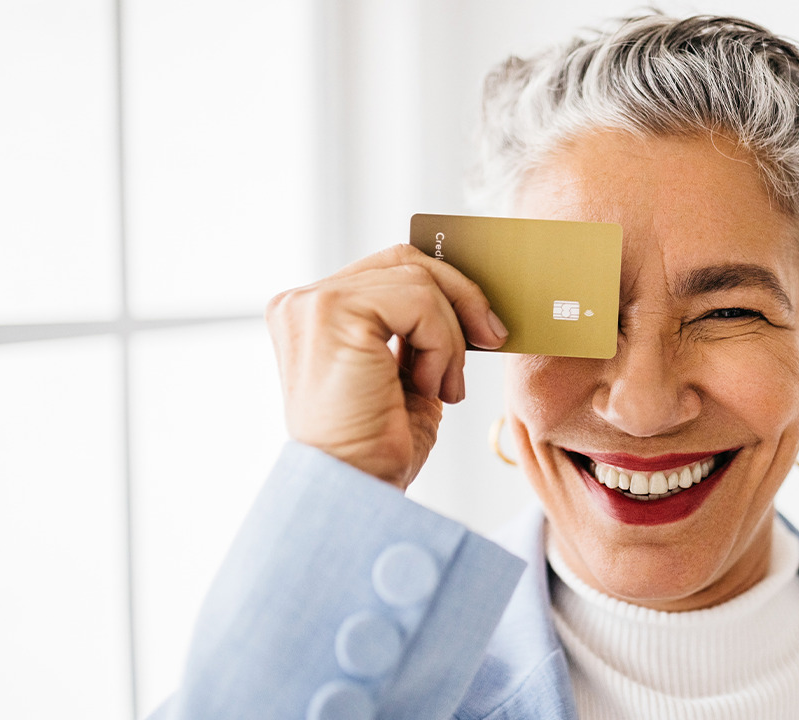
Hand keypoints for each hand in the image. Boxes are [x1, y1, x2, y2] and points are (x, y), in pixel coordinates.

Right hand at [265, 244, 507, 489]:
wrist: (358, 490)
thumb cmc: (379, 445)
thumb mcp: (408, 373)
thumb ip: (421, 330)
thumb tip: (474, 301)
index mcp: (317, 314)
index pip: (392, 269)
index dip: (446, 289)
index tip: (483, 328)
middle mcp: (305, 302)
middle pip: (407, 261)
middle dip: (462, 297)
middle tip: (492, 337)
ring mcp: (312, 303)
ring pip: (419, 281)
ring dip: (450, 337)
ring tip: (443, 386)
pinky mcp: (330, 312)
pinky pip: (417, 302)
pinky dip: (440, 345)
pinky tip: (429, 387)